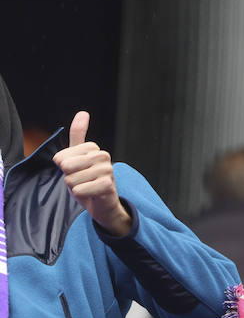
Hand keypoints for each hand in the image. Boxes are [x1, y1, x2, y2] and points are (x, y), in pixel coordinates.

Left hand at [53, 111, 132, 236]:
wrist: (102, 204)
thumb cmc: (88, 180)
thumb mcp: (78, 157)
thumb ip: (78, 135)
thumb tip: (83, 112)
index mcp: (93, 148)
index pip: (61, 157)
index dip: (63, 167)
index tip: (76, 171)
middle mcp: (103, 156)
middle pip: (66, 166)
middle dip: (68, 177)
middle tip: (81, 181)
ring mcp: (107, 170)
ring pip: (72, 179)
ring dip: (75, 187)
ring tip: (86, 188)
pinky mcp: (107, 185)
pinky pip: (80, 189)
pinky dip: (80, 195)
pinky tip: (90, 195)